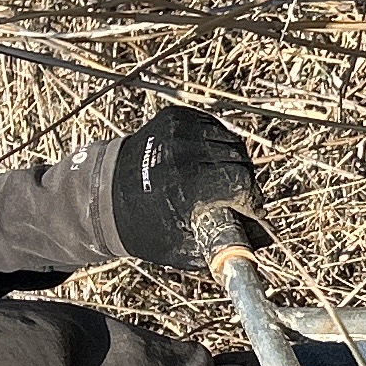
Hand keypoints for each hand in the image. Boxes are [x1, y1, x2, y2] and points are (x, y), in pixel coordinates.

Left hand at [109, 104, 262, 273]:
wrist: (102, 194)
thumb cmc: (143, 227)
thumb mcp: (181, 248)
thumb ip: (222, 247)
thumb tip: (262, 242)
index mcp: (185, 184)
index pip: (240, 182)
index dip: (252, 199)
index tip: (253, 212)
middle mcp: (182, 151)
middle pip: (239, 160)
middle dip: (246, 183)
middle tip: (242, 199)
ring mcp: (177, 129)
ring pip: (230, 141)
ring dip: (235, 162)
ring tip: (228, 182)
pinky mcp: (174, 117)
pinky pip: (214, 127)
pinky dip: (219, 144)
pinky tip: (213, 161)